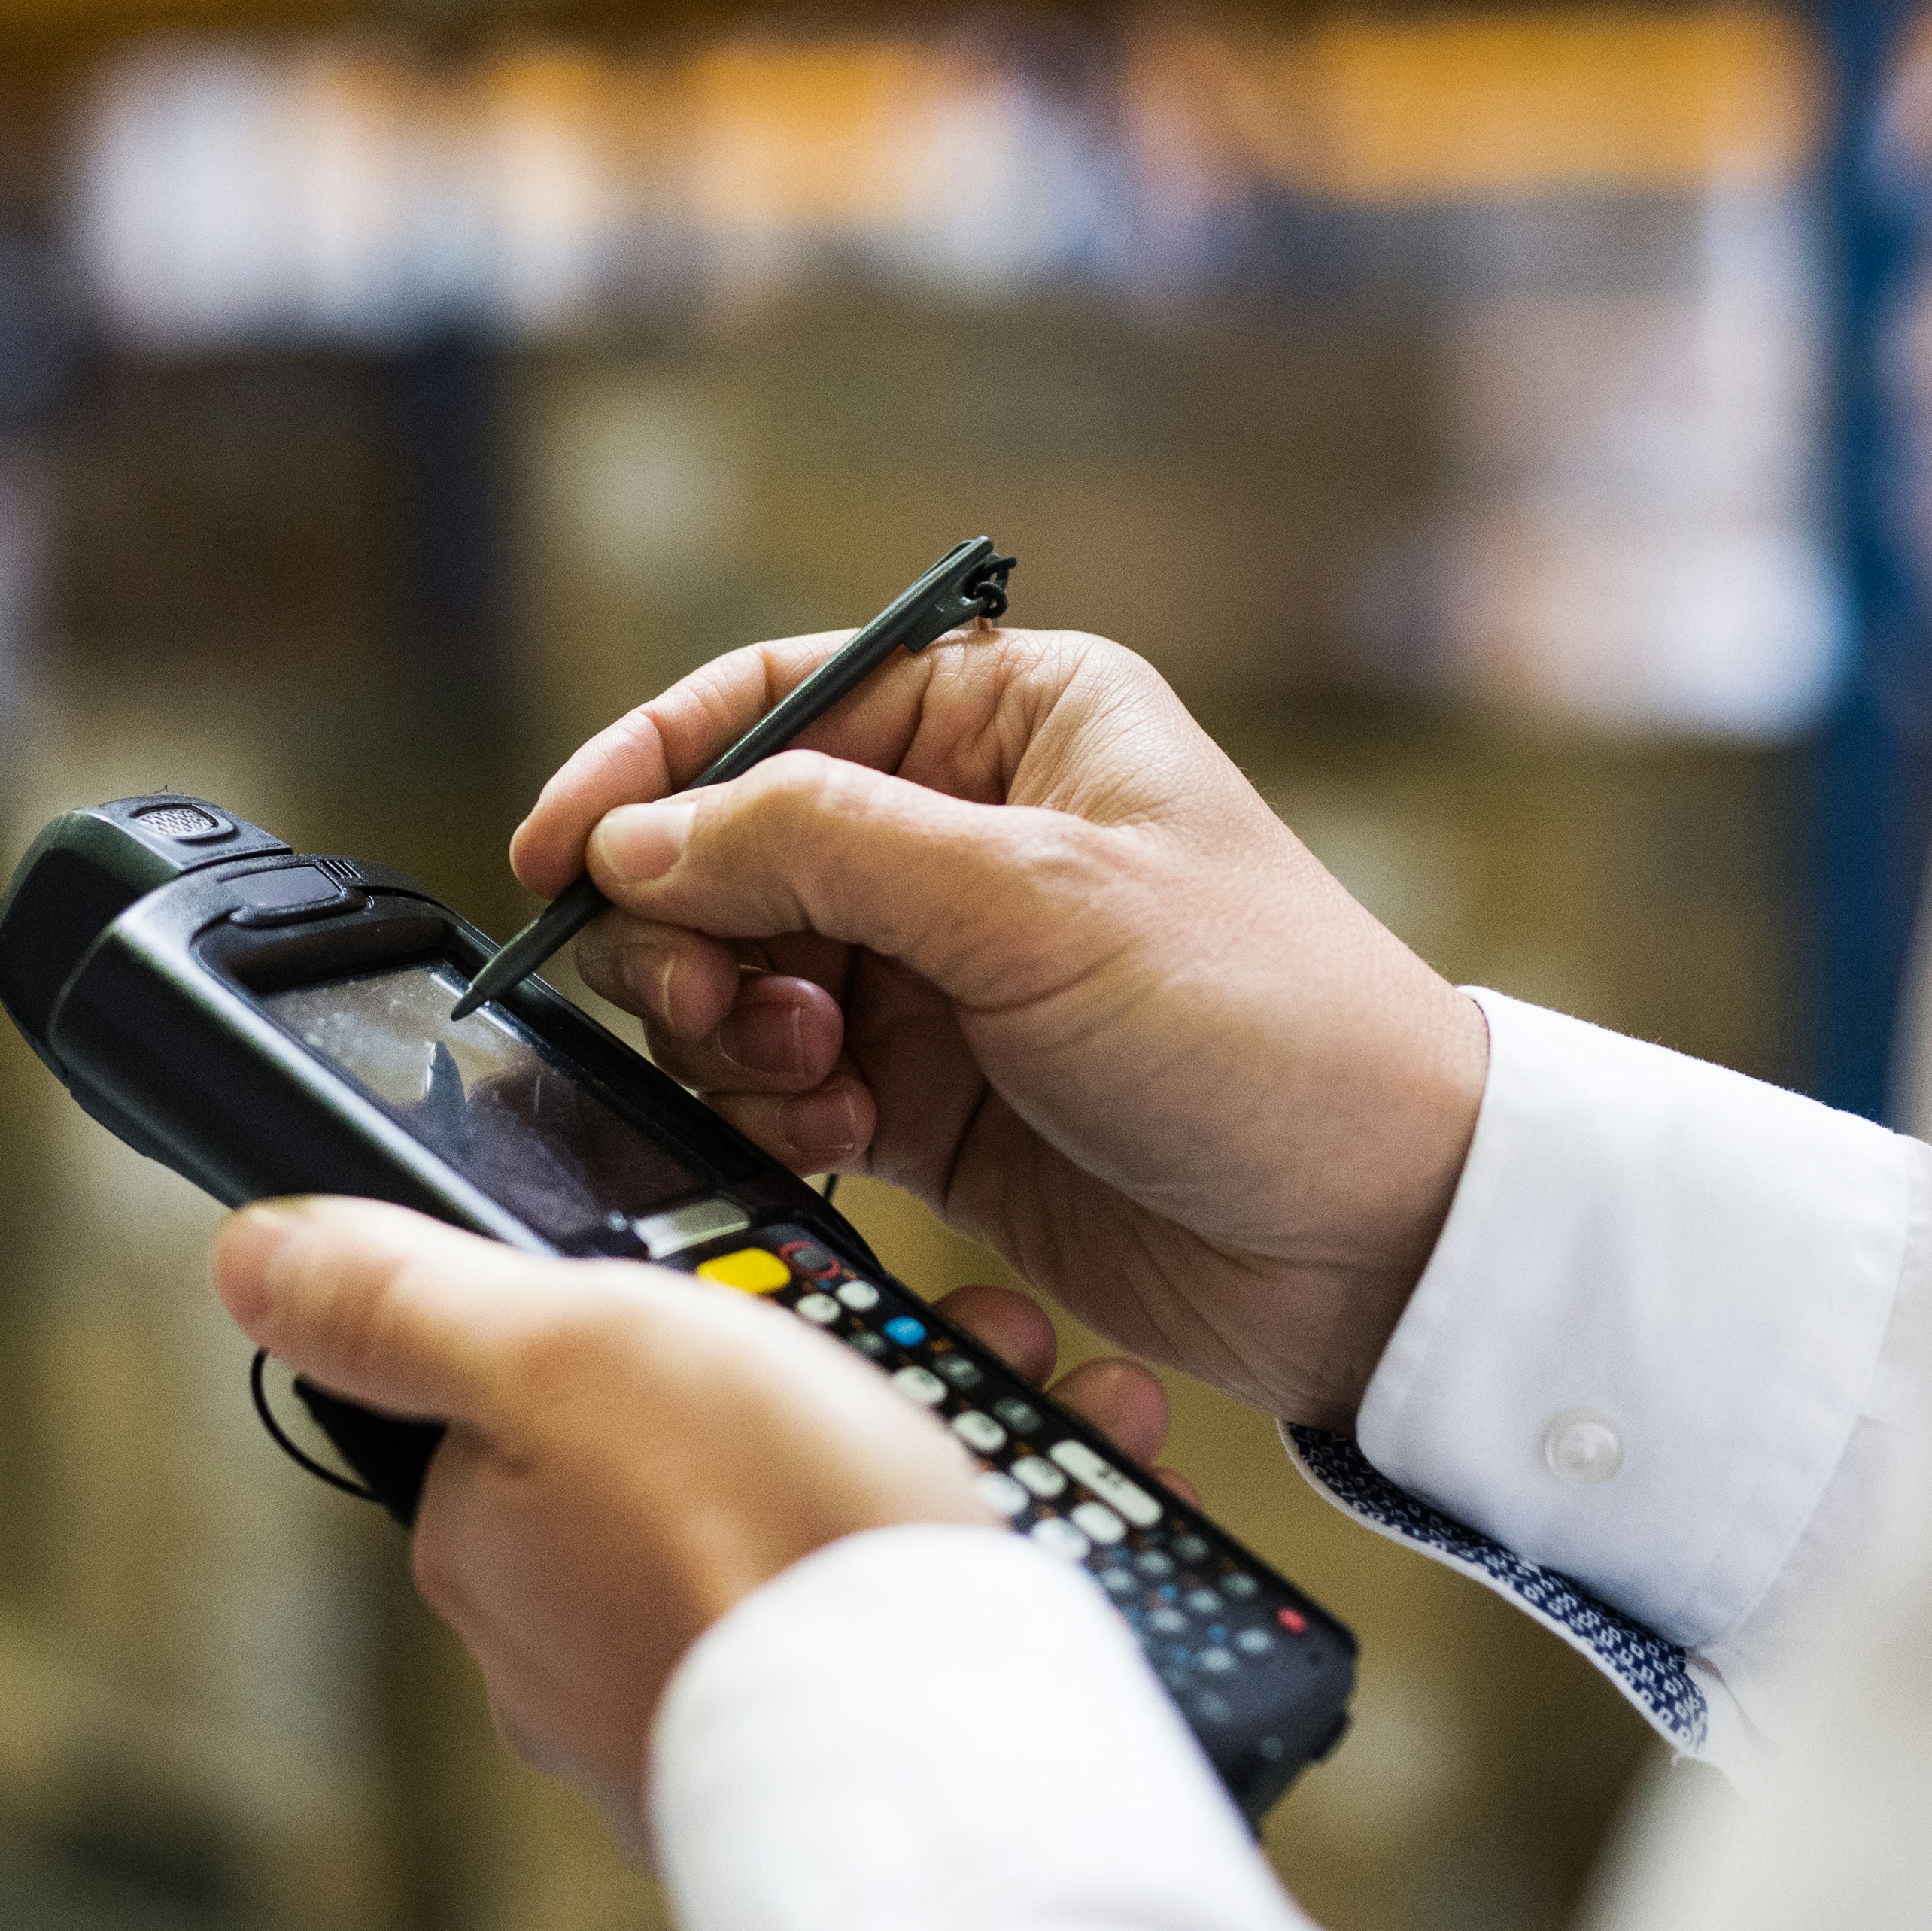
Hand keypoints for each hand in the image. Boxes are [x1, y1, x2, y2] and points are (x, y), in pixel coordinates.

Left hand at [212, 1196, 1179, 1837]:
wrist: (942, 1745)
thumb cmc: (755, 1534)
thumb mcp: (564, 1344)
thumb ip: (406, 1299)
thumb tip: (247, 1259)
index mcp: (489, 1546)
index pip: (536, 1392)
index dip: (654, 1315)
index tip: (759, 1291)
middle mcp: (567, 1654)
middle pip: (679, 1460)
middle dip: (806, 1387)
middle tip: (920, 1347)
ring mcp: (693, 1716)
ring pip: (799, 1532)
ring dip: (909, 1452)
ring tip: (1010, 1405)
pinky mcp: (818, 1760)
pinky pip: (882, 1622)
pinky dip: (962, 1553)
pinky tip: (1026, 1521)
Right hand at [515, 625, 1485, 1426]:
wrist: (1374, 1232)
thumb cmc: (1260, 1025)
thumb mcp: (1034, 903)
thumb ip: (818, 850)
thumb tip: (638, 839)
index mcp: (1006, 719)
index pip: (774, 698)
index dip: (648, 765)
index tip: (556, 851)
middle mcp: (960, 829)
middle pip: (727, 846)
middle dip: (694, 930)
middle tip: (723, 1010)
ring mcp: (937, 965)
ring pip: (736, 971)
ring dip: (736, 1032)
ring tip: (815, 1083)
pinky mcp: (926, 1092)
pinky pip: (780, 1080)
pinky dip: (777, 1111)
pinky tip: (844, 1141)